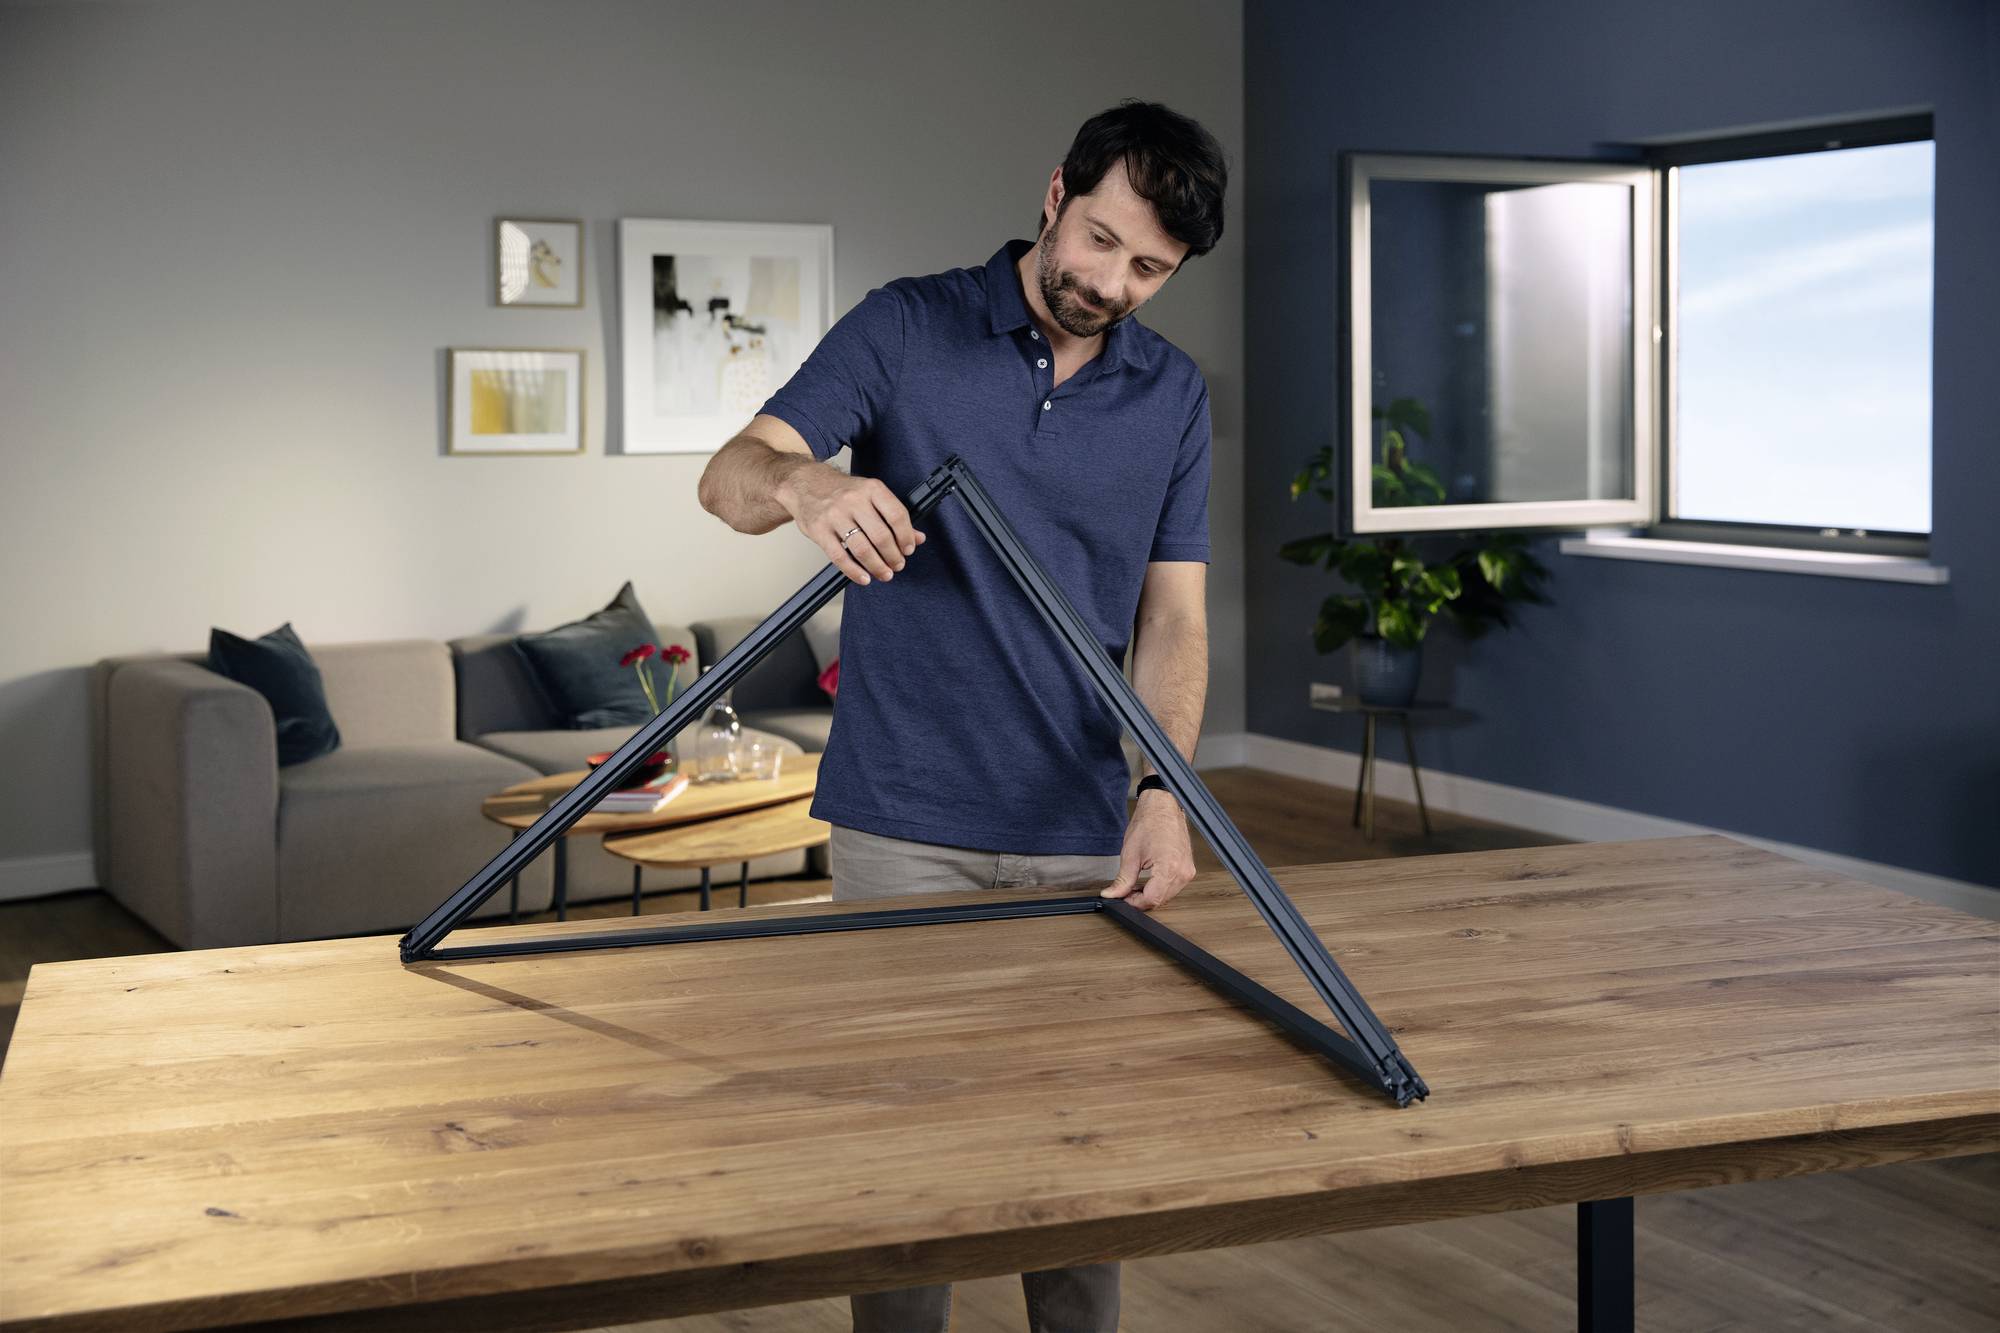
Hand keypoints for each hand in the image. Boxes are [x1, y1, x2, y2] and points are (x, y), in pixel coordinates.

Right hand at [776, 463, 925, 585]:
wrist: (805, 483)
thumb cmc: (841, 491)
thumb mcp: (871, 494)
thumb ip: (894, 516)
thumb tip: (918, 538)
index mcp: (871, 489)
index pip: (897, 515)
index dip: (906, 537)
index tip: (908, 549)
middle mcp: (853, 500)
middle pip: (881, 536)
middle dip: (893, 556)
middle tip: (897, 565)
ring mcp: (834, 516)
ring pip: (862, 549)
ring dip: (877, 566)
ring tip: (884, 573)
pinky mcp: (819, 530)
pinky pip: (839, 557)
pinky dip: (854, 572)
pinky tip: (864, 577)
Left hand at [1099, 789, 1196, 910]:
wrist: (1162, 807)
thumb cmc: (1149, 823)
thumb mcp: (1130, 854)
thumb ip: (1122, 880)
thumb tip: (1112, 895)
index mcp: (1169, 868)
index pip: (1151, 899)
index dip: (1134, 902)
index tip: (1123, 898)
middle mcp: (1182, 872)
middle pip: (1160, 900)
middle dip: (1141, 900)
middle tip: (1126, 892)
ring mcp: (1187, 871)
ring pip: (1167, 896)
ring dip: (1150, 895)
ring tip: (1136, 885)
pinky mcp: (1188, 869)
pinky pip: (1173, 887)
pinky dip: (1159, 888)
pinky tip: (1148, 881)